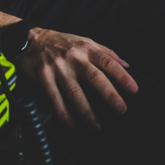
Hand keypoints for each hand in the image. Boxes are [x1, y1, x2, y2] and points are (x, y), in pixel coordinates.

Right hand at [17, 27, 137, 130]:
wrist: (31, 39)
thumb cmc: (61, 42)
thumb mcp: (84, 41)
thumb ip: (105, 52)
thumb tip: (126, 64)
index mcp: (86, 48)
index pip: (108, 62)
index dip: (122, 76)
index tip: (133, 89)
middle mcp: (73, 58)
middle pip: (94, 77)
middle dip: (109, 95)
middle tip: (121, 110)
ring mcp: (58, 68)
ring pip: (75, 92)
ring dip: (87, 112)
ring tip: (96, 126)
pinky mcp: (44, 77)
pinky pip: (55, 99)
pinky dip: (63, 114)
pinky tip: (71, 124)